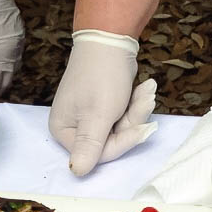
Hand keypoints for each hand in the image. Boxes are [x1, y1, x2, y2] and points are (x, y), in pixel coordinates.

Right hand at [49, 30, 156, 176]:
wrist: (110, 38)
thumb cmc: (102, 76)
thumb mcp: (98, 115)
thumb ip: (90, 146)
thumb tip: (77, 173)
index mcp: (63, 130)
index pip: (98, 154)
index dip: (123, 142)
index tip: (142, 127)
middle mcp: (73, 126)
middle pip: (111, 141)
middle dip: (132, 121)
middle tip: (147, 99)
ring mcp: (88, 117)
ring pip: (121, 128)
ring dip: (137, 109)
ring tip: (148, 88)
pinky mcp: (102, 107)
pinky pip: (123, 116)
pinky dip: (135, 103)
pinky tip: (145, 87)